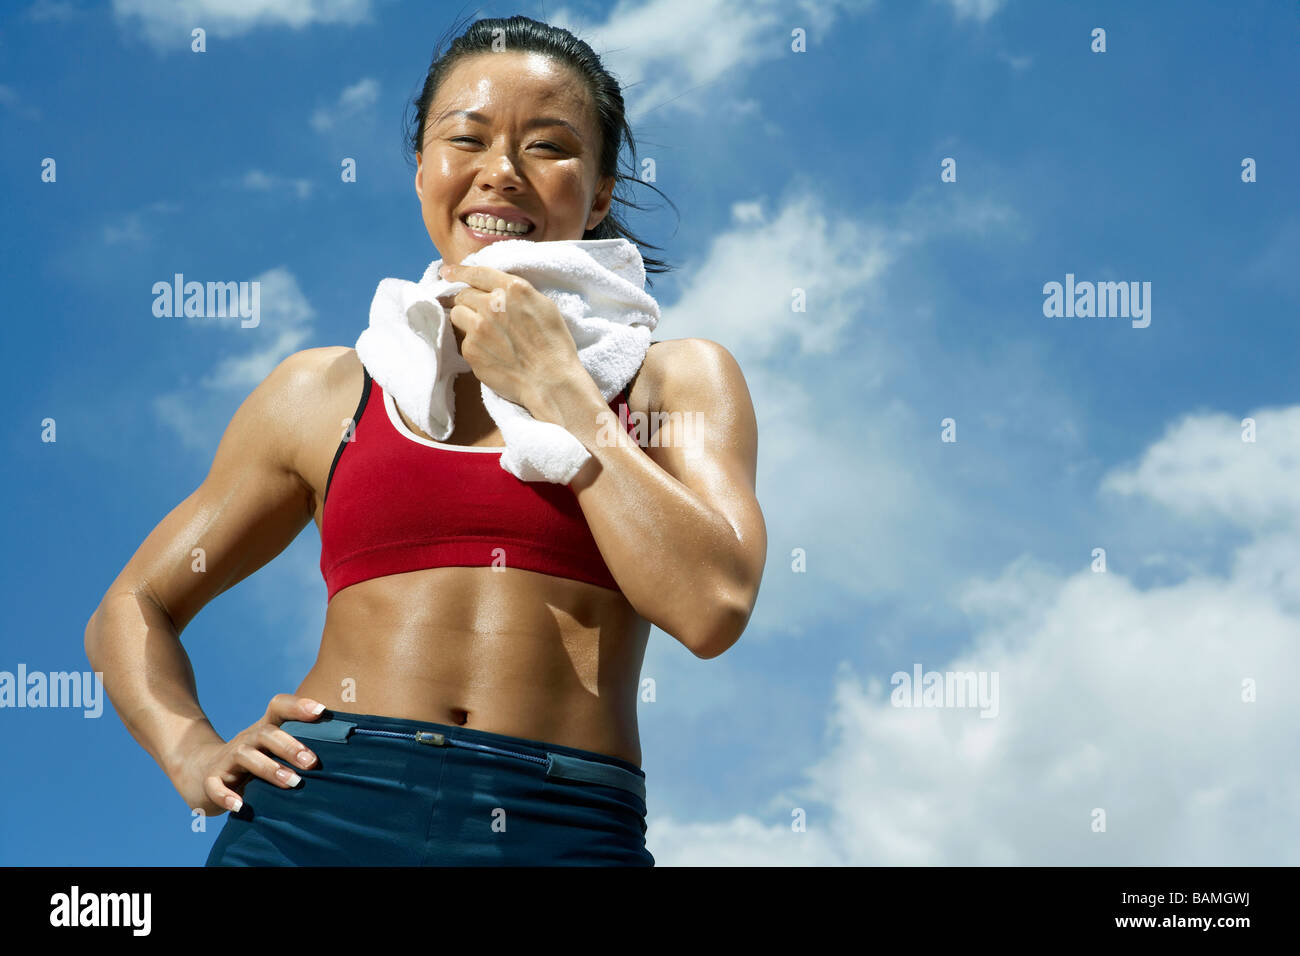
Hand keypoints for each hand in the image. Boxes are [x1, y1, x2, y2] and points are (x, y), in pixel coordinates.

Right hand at [172, 694, 323, 816]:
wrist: (201, 771)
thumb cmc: (254, 761)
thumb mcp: (274, 751)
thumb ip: (302, 749)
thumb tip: (348, 758)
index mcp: (264, 729)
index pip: (279, 707)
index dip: (298, 705)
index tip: (321, 711)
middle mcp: (246, 739)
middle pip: (266, 733)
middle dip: (290, 746)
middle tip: (313, 762)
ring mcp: (227, 758)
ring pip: (246, 756)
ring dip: (270, 769)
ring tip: (293, 783)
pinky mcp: (211, 780)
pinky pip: (216, 786)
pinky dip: (226, 795)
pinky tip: (240, 806)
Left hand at [439, 263, 583, 411]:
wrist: (550, 380)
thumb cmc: (553, 344)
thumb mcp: (543, 305)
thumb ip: (515, 293)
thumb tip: (495, 289)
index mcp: (512, 289)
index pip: (478, 272)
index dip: (460, 271)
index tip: (448, 272)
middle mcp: (492, 304)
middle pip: (463, 295)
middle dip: (470, 302)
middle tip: (483, 316)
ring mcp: (478, 328)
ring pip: (457, 314)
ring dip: (467, 321)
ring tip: (487, 335)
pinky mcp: (471, 350)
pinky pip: (463, 341)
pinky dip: (474, 345)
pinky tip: (492, 354)